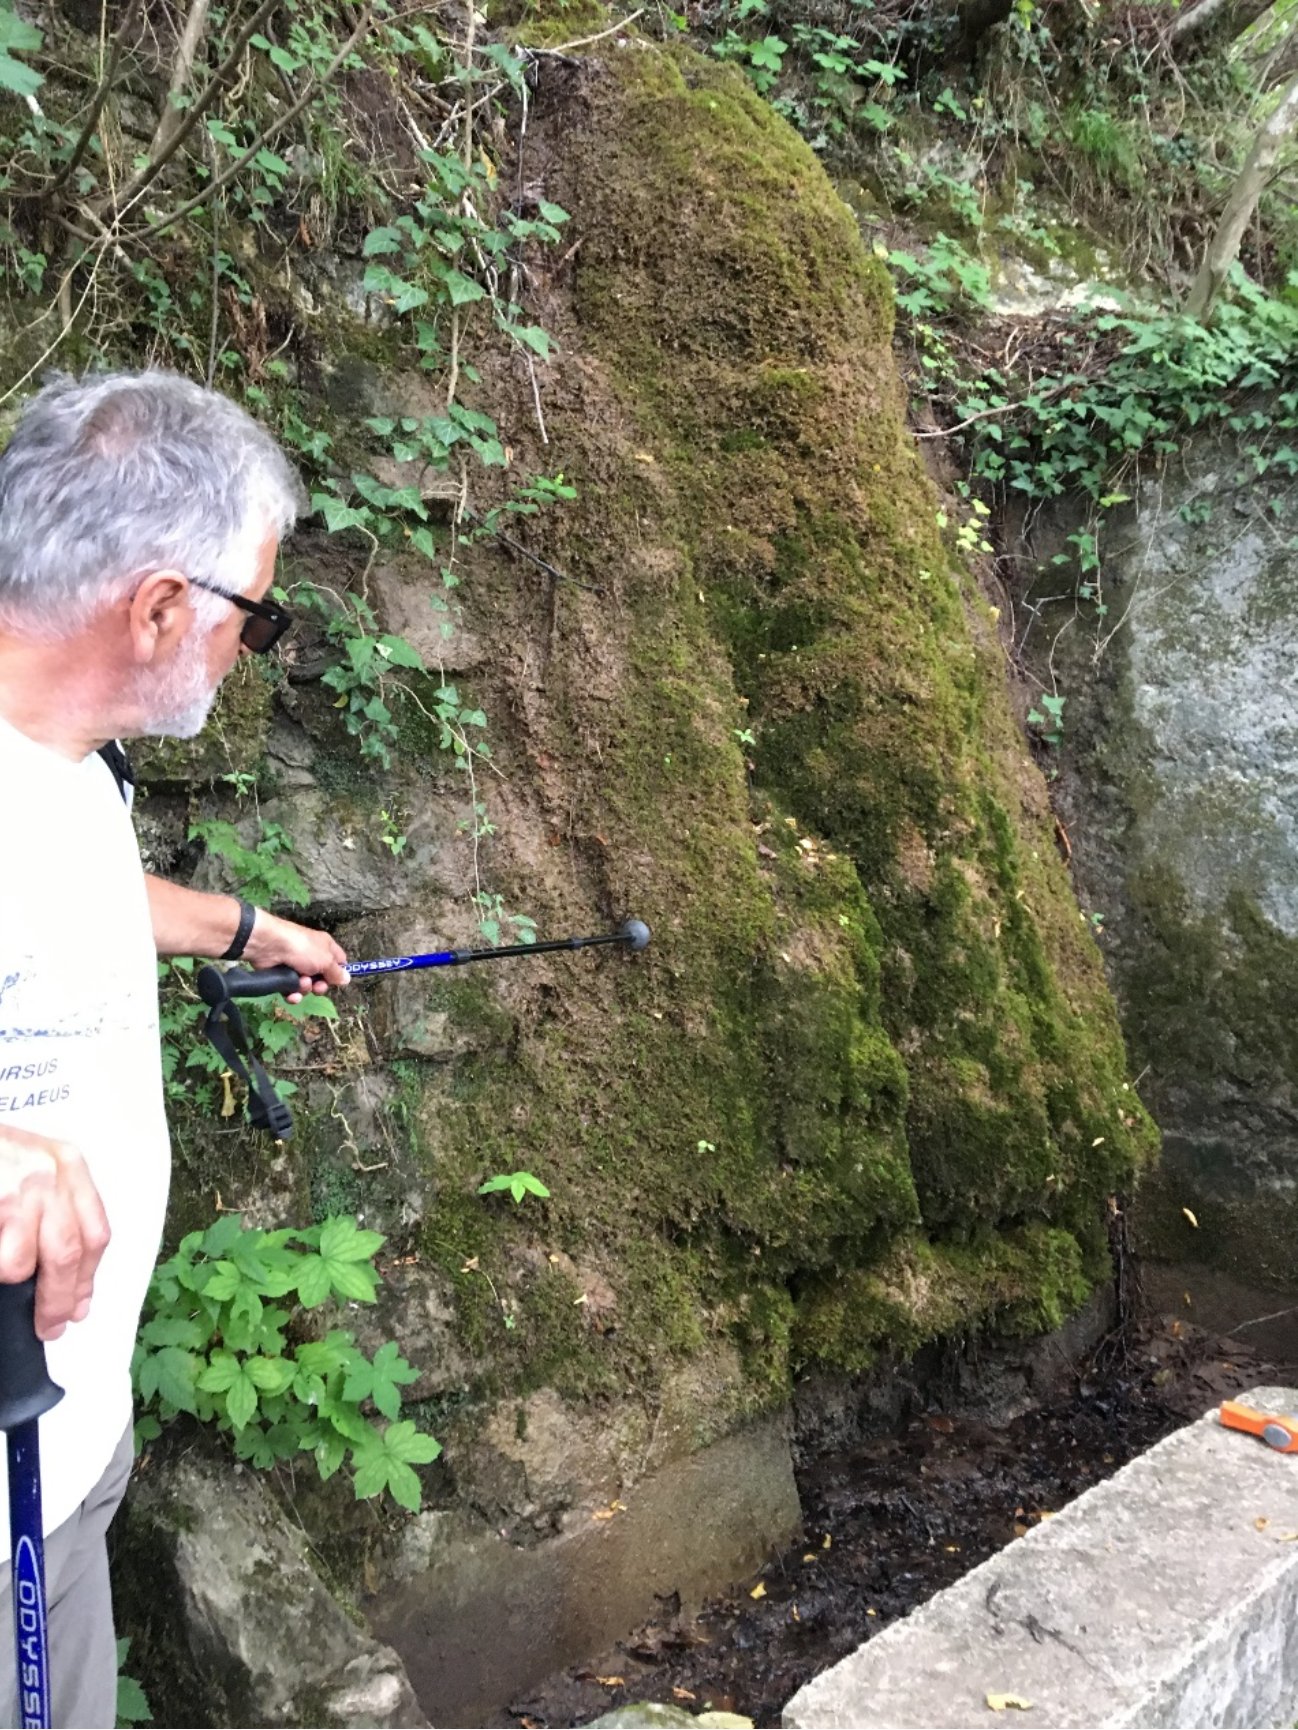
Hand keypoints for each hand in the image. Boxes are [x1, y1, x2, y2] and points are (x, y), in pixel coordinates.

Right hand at [0, 1125, 110, 1340]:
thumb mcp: (37, 1165)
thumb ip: (58, 1210)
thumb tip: (71, 1283)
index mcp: (68, 1165)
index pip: (95, 1232)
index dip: (87, 1279)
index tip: (79, 1308)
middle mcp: (47, 1176)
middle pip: (66, 1253)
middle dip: (58, 1300)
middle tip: (50, 1326)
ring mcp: (14, 1191)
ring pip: (20, 1262)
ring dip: (16, 1283)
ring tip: (9, 1286)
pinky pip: (1, 1256)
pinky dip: (2, 1269)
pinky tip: (3, 1267)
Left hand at [241, 909, 348, 999]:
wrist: (269, 946)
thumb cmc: (303, 949)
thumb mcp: (325, 960)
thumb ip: (337, 973)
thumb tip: (347, 979)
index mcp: (325, 947)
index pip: (339, 961)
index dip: (340, 972)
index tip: (338, 981)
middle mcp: (312, 956)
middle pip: (323, 978)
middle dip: (321, 986)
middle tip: (317, 986)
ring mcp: (296, 967)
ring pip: (307, 986)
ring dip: (305, 988)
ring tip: (300, 982)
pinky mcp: (283, 976)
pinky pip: (292, 991)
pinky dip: (293, 994)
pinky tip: (291, 994)